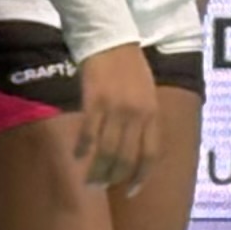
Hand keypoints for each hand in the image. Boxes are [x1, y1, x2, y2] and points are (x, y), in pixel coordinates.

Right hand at [74, 44, 159, 192]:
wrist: (111, 38)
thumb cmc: (129, 65)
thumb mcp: (147, 93)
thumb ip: (145, 118)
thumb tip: (136, 147)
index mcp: (153, 113)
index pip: (150, 154)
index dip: (141, 176)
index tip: (132, 190)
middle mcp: (137, 115)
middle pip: (126, 157)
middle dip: (114, 177)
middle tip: (102, 186)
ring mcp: (116, 109)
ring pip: (107, 151)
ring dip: (97, 169)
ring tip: (89, 180)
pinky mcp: (95, 101)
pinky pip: (89, 133)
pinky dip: (83, 148)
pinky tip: (77, 156)